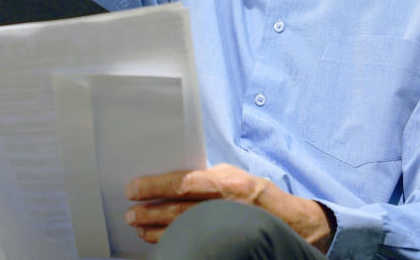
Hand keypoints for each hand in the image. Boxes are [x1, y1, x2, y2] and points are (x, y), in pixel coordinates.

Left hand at [124, 163, 334, 250]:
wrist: (289, 221)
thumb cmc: (255, 193)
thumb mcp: (232, 176)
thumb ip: (205, 177)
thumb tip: (171, 179)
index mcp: (226, 182)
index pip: (183, 182)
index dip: (155, 187)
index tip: (133, 189)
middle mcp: (225, 205)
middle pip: (178, 210)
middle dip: (149, 213)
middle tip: (130, 213)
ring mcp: (226, 226)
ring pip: (183, 230)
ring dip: (156, 231)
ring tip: (138, 227)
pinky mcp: (227, 243)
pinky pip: (195, 243)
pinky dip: (175, 242)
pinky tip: (160, 241)